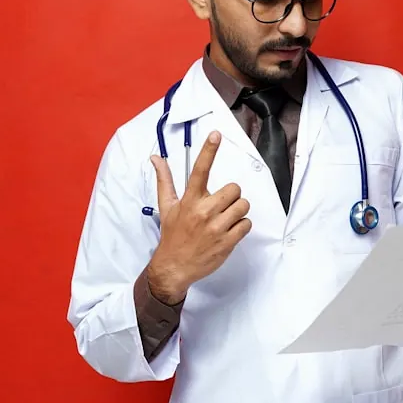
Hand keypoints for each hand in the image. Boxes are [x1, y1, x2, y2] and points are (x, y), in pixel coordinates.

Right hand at [145, 131, 251, 303]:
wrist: (174, 267)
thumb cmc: (172, 235)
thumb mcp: (167, 206)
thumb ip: (165, 180)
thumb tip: (156, 158)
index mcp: (189, 200)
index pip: (200, 170)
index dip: (208, 151)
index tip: (216, 135)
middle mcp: (203, 211)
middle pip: (234, 189)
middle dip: (231, 196)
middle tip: (221, 205)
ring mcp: (216, 227)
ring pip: (243, 206)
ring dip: (237, 211)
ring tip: (224, 219)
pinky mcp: (227, 242)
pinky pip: (246, 224)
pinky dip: (241, 227)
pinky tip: (228, 231)